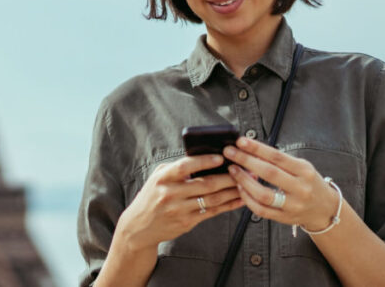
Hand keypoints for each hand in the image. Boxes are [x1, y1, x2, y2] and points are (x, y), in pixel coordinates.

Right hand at [117, 154, 243, 251]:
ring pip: (212, 199)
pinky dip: (227, 206)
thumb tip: (204, 158)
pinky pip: (212, 213)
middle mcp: (170, 194)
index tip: (221, 157)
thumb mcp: (158, 177)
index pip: (185, 166)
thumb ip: (177, 168)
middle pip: (205, 184)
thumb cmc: (152, 197)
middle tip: (243, 171)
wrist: (139, 226)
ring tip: (246, 184)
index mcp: (163, 178)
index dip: (204, 161)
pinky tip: (238, 200)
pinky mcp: (186, 223)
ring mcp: (179, 210)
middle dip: (228, 177)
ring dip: (232, 191)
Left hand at [224, 137, 338, 231]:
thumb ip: (279, 160)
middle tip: (230, 153)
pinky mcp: (284, 218)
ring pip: (263, 194)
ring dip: (244, 181)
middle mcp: (300, 188)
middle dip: (246, 161)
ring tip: (233, 170)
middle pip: (269, 173)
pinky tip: (240, 188)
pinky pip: (261, 210)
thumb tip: (252, 149)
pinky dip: (247, 199)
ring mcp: (292, 205)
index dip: (257, 148)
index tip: (240, 141)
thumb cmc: (309, 182)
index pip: (277, 157)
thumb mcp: (301, 166)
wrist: (324, 209)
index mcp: (304, 170)